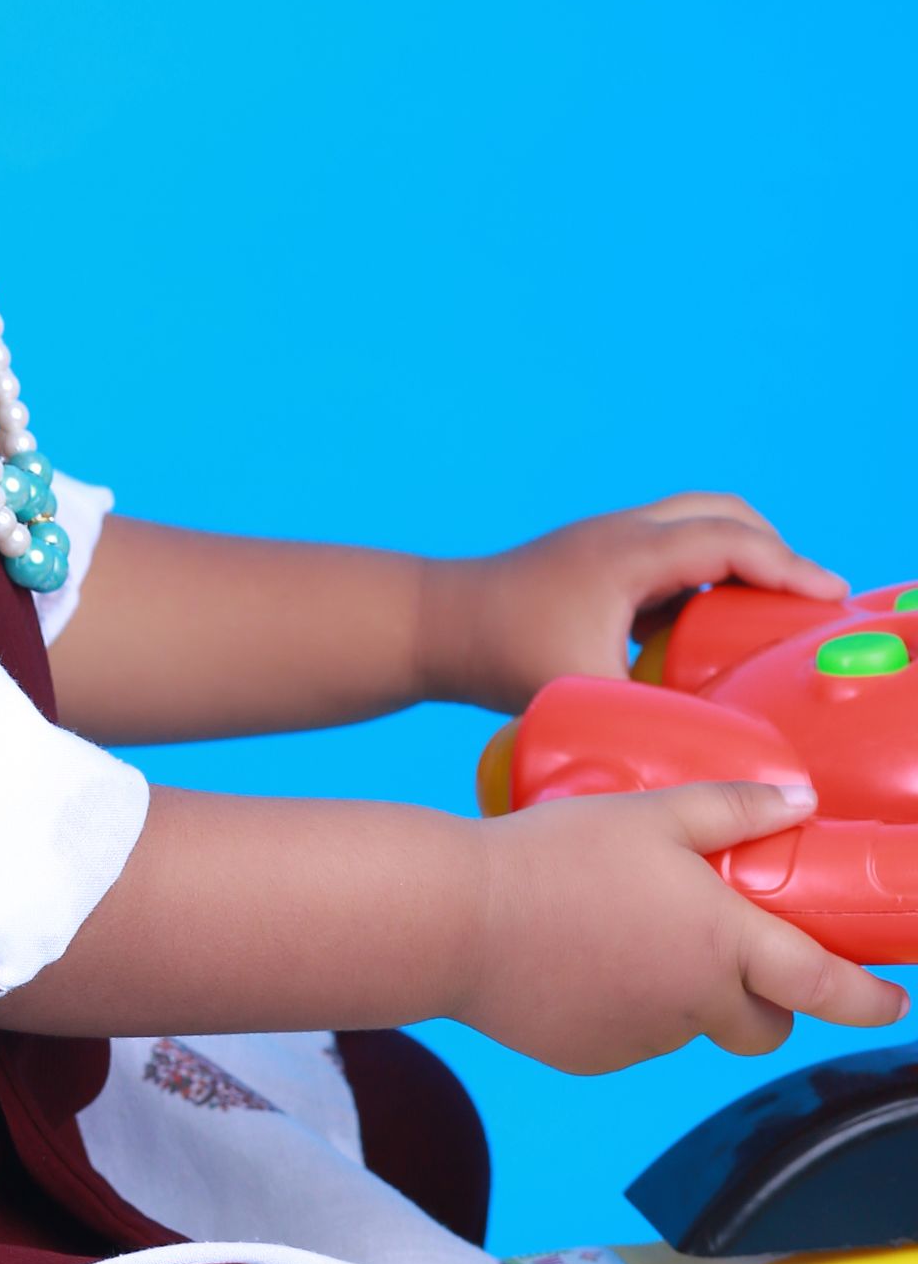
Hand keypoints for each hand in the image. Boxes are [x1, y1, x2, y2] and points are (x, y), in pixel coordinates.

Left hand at [422, 493, 846, 717]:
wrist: (432, 626)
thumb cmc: (499, 656)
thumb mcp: (584, 693)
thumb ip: (652, 718)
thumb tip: (716, 750)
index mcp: (628, 554)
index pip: (729, 543)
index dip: (787, 567)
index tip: (831, 595)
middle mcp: (623, 533)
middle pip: (722, 513)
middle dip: (775, 549)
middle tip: (811, 599)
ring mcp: (607, 540)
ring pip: (696, 524)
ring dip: (741, 554)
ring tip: (775, 611)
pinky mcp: (596, 559)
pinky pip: (671, 550)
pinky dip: (707, 570)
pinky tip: (715, 623)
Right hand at [454, 781, 908, 1074]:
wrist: (459, 918)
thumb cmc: (553, 855)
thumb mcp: (650, 812)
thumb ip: (731, 809)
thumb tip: (797, 800)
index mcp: (722, 943)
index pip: (823, 987)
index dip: (869, 1000)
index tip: (892, 1002)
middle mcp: (694, 1005)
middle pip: (762, 1027)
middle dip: (766, 1002)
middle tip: (733, 948)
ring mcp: (642, 1040)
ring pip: (689, 1023)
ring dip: (682, 991)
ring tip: (620, 926)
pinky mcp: (593, 1056)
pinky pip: (629, 1034)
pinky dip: (623, 1003)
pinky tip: (580, 954)